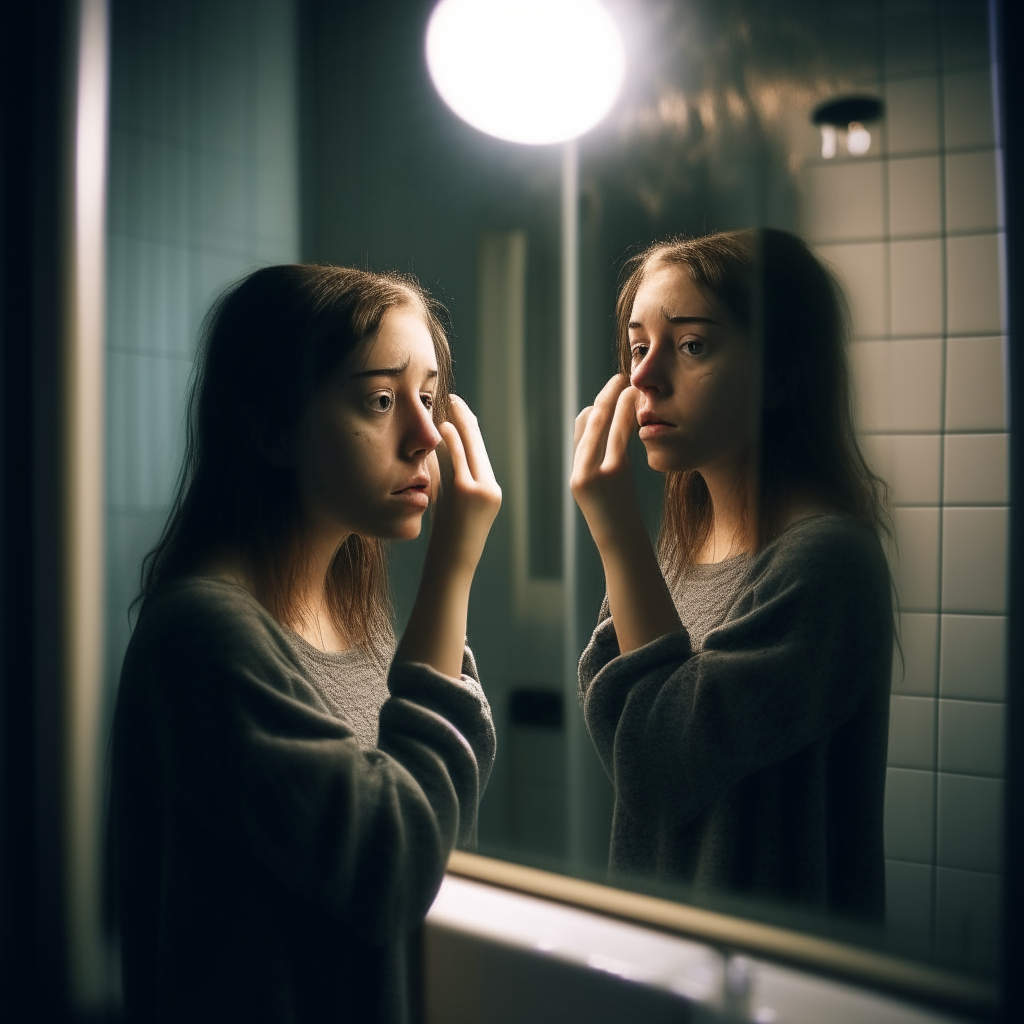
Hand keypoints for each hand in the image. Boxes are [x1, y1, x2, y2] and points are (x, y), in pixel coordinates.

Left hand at [426, 395, 501, 576]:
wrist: (451, 567)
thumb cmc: (447, 542)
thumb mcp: (453, 508)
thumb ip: (450, 482)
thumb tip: (437, 455)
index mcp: (491, 491)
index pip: (480, 452)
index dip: (470, 428)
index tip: (459, 412)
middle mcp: (491, 488)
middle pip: (479, 444)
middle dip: (467, 418)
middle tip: (455, 398)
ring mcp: (482, 489)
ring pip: (471, 447)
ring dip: (459, 423)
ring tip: (448, 404)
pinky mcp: (468, 492)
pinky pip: (459, 458)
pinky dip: (452, 439)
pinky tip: (444, 425)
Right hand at [570, 374, 643, 551]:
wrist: (622, 546)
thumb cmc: (619, 522)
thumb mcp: (606, 495)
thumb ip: (603, 469)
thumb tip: (610, 445)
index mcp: (577, 475)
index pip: (581, 431)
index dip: (595, 408)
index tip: (609, 395)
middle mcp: (579, 471)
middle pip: (588, 423)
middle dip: (603, 398)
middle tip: (617, 379)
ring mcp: (592, 472)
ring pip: (601, 425)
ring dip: (615, 400)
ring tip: (627, 384)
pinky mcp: (610, 474)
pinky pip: (617, 436)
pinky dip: (625, 414)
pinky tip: (633, 402)